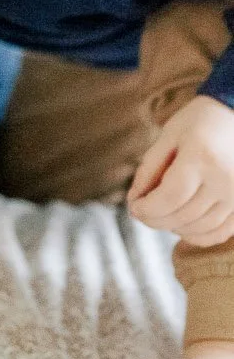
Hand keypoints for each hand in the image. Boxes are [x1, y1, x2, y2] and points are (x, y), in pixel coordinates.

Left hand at [128, 95, 233, 245]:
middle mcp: (225, 180)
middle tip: (141, 212)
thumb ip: (150, 168)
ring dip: (174, 227)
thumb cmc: (199, 122)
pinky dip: (197, 235)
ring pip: (200, 228)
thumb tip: (135, 200)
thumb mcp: (169, 136)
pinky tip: (182, 226)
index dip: (148, 209)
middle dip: (155, 219)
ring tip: (160, 215)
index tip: (134, 208)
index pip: (170, 197)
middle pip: (183, 215)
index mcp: (202, 158)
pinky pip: (219, 232)